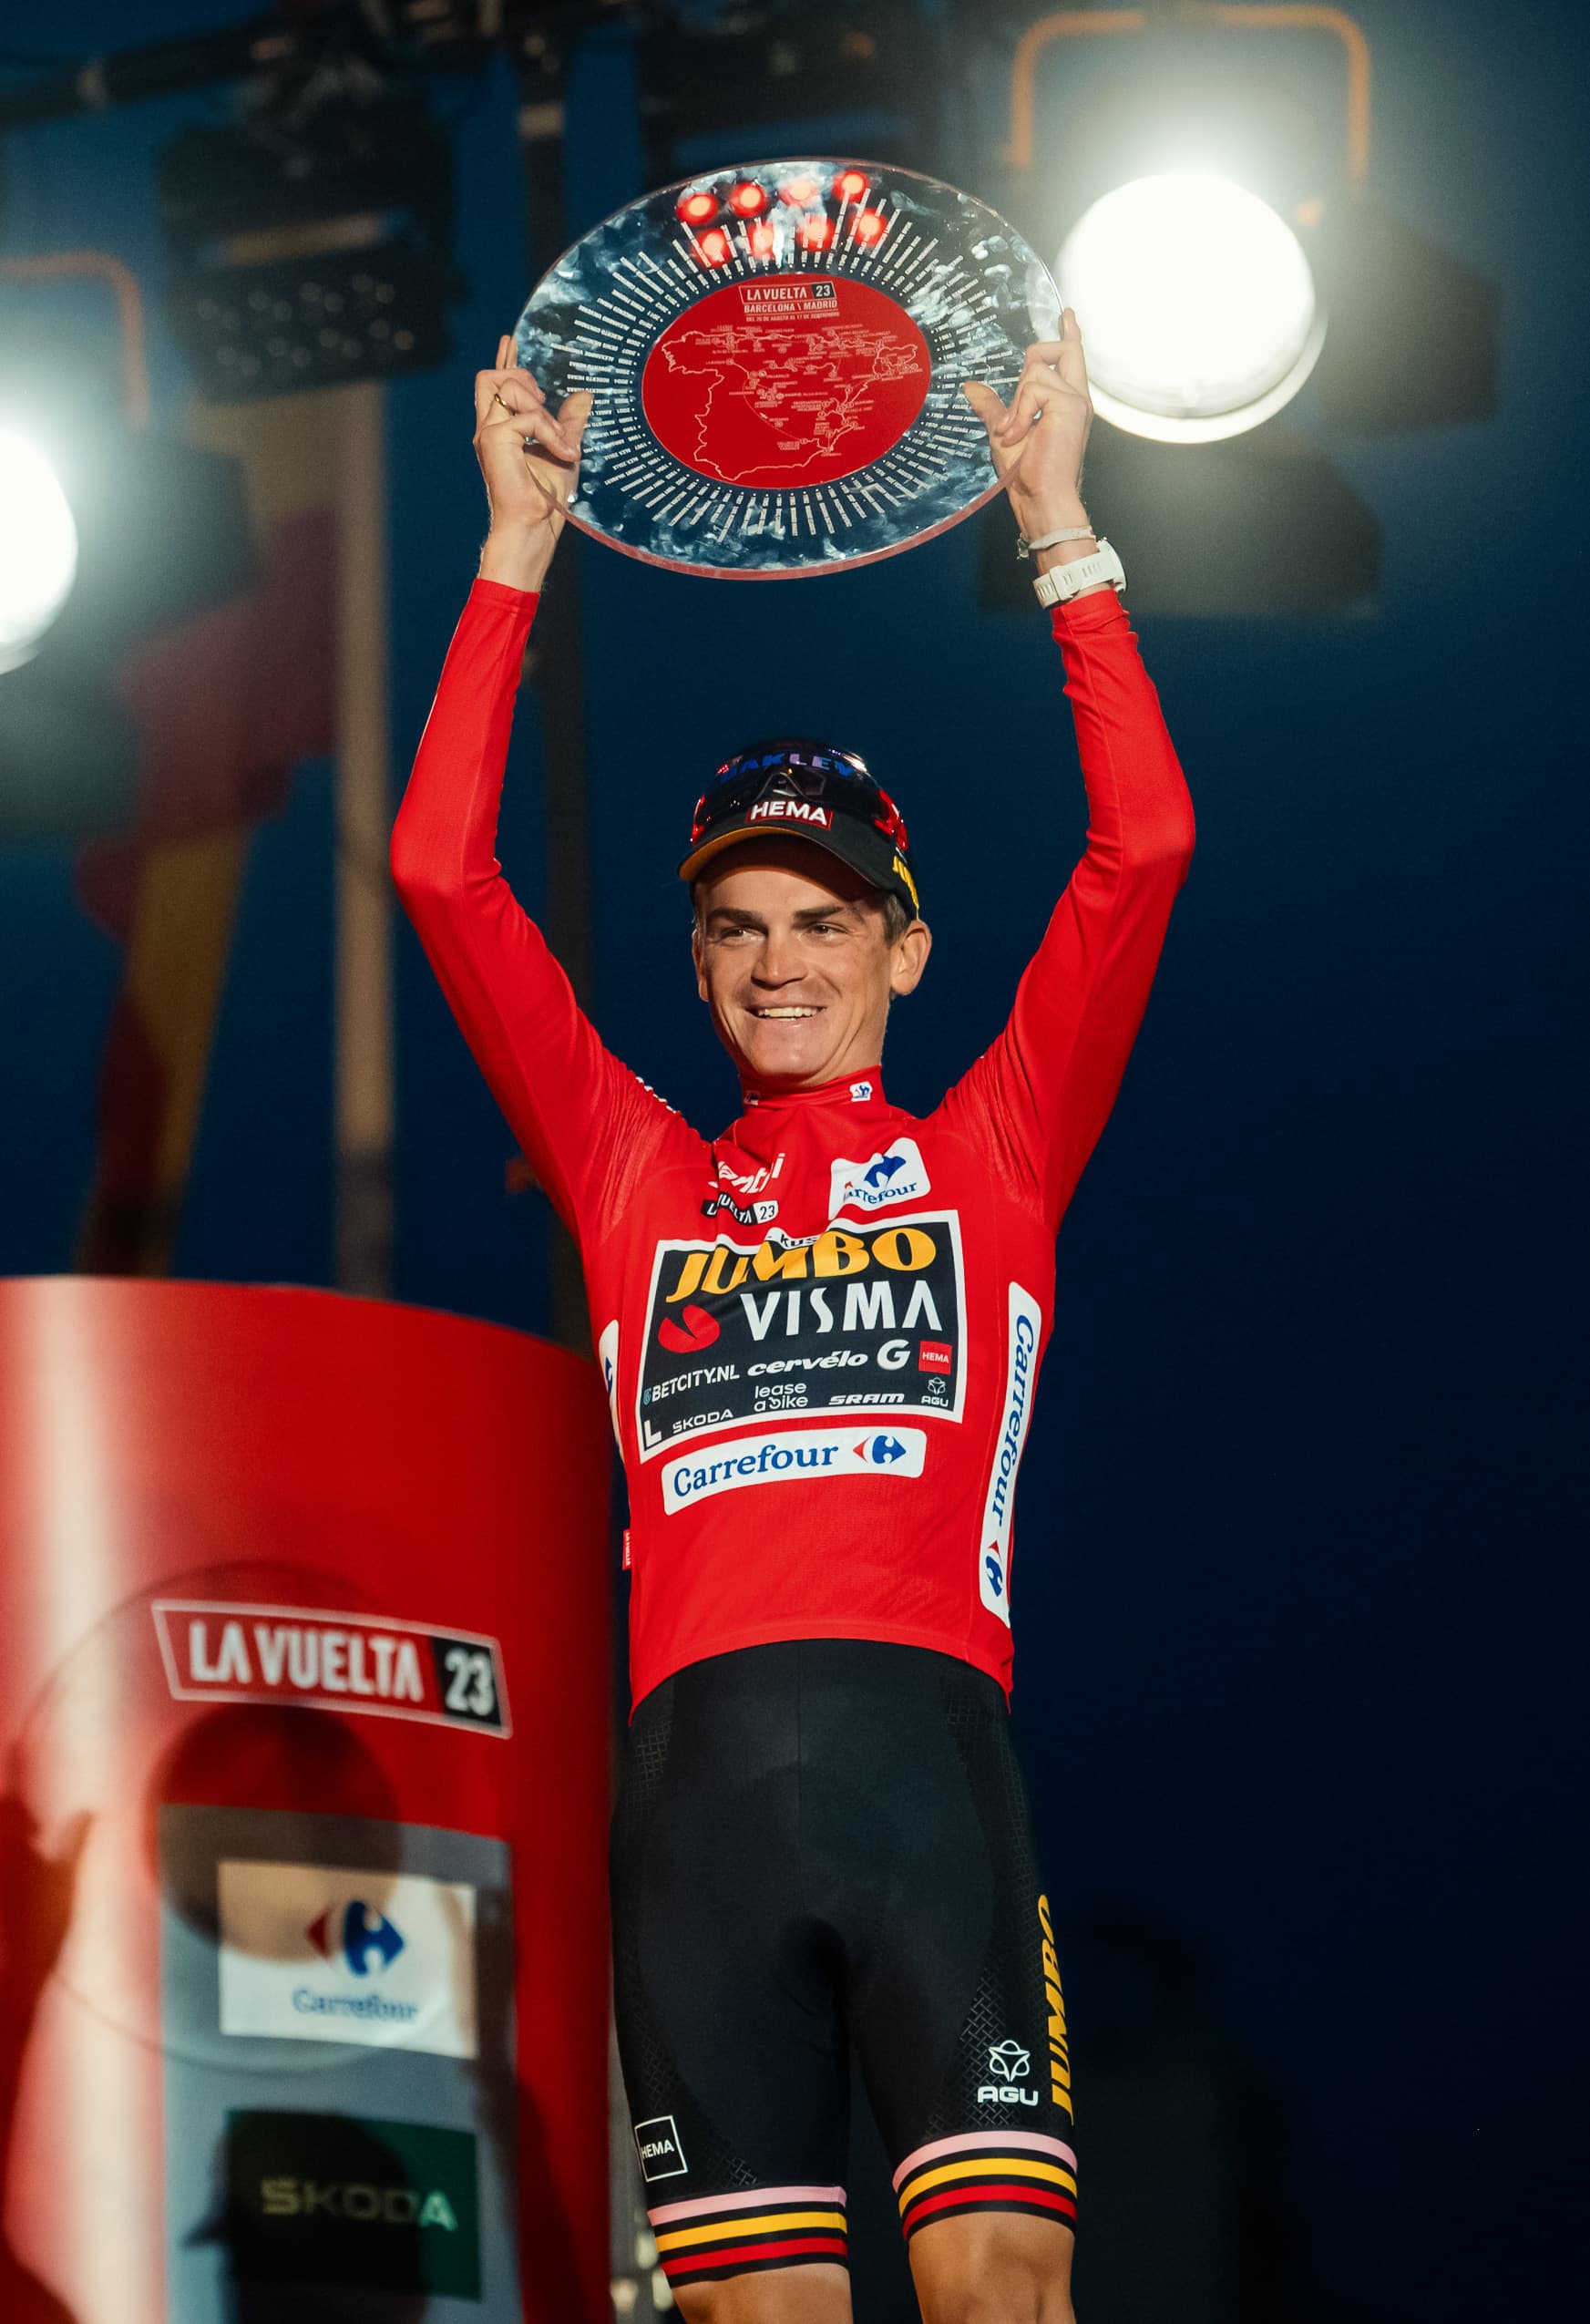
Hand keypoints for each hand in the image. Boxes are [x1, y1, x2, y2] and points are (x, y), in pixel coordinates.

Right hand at [474, 333, 592, 590]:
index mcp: (501, 430)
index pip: (495, 385)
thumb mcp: (565, 450)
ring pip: (506, 386)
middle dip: (521, 377)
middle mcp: (489, 428)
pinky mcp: (493, 440)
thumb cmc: (547, 499)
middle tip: (546, 402)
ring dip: (541, 409)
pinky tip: (565, 452)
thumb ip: (570, 423)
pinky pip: (526, 416)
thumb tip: (584, 396)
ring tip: (561, 440)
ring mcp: (488, 433)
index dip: (504, 360)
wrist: (534, 526)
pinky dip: (550, 431)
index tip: (509, 341)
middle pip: (490, 377)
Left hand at [962, 311, 1094, 549]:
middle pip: (1063, 349)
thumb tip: (971, 387)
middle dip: (1038, 356)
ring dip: (1016, 402)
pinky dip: (1018, 410)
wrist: (1041, 497)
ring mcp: (1075, 399)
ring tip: (1013, 433)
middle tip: (1019, 399)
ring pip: (1036, 369)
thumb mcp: (1002, 432)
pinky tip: (1017, 434)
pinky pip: (1033, 385)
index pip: (1071, 359)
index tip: (1066, 315)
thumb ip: (993, 407)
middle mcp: (1076, 397)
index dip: (1069, 335)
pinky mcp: (1070, 404)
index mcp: (1066, 403)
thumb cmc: (1026, 474)